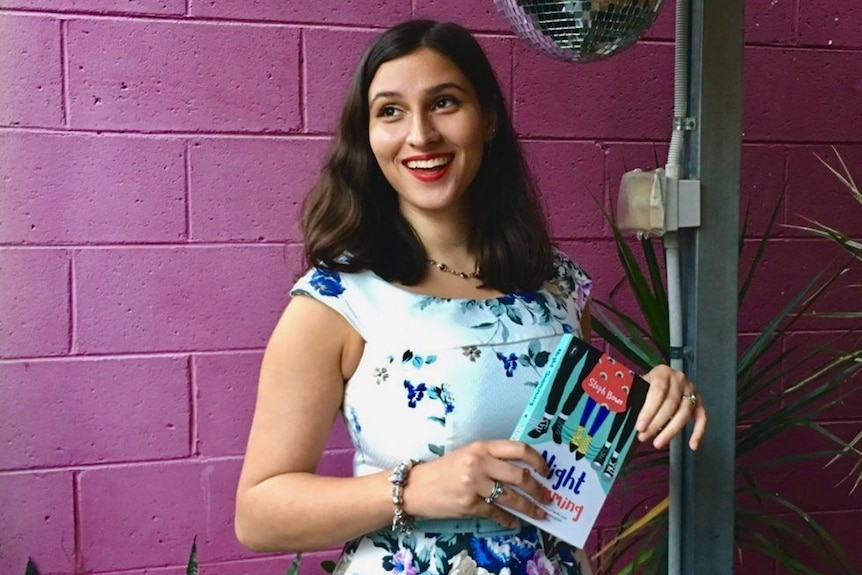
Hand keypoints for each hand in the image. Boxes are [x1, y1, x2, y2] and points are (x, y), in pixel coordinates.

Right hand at [402, 440, 550, 527]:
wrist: (416, 487)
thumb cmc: (444, 470)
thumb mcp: (468, 455)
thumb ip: (493, 458)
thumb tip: (523, 471)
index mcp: (482, 447)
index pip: (519, 449)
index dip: (538, 460)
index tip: (546, 471)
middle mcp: (479, 463)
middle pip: (520, 476)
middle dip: (539, 490)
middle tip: (547, 498)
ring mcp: (474, 485)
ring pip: (512, 498)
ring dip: (530, 508)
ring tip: (540, 514)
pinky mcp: (469, 505)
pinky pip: (497, 513)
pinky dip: (508, 520)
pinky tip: (515, 523)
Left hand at [636, 365, 706, 449]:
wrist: (661, 378)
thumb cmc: (646, 385)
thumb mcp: (637, 385)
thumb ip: (630, 395)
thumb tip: (619, 409)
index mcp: (662, 372)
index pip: (656, 392)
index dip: (648, 411)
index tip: (639, 426)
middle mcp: (679, 379)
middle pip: (671, 404)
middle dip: (656, 423)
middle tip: (644, 437)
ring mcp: (692, 391)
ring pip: (684, 413)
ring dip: (671, 431)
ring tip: (657, 443)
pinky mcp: (699, 402)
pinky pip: (702, 418)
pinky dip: (698, 432)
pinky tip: (692, 445)